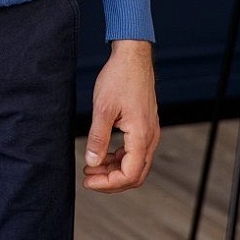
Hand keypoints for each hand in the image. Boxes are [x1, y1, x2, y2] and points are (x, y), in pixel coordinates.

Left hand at [83, 39, 159, 192]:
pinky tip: (103, 153)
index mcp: (142, 135)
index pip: (129, 174)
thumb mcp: (103, 108)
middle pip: (135, 174)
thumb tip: (92, 162)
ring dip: (114, 169)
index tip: (88, 180)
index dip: (108, 183)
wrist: (132, 56)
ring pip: (136, 163)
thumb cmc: (119, 77)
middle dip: (111, 180)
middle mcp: (150, 137)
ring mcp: (150, 131)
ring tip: (92, 166)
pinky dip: (119, 157)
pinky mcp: (145, 125)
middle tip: (88, 177)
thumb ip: (98, 138)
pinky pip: (135, 151)